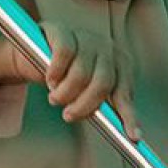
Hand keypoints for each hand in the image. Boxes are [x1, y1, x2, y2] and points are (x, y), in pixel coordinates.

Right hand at [0, 22, 141, 139]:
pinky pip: (64, 54)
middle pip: (102, 84)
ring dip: (64, 92)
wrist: (34, 54)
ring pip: (81, 73)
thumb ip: (104, 108)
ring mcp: (86, 36)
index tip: (134, 137)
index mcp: (120, 64)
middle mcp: (107, 48)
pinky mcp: (62, 30)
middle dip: (83, 106)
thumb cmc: (66, 77)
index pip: (125, 93)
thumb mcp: (87, 93)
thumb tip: (123, 134)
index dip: (129, 116)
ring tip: (55, 96)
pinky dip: (55, 73)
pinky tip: (51, 79)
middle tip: (68, 115)